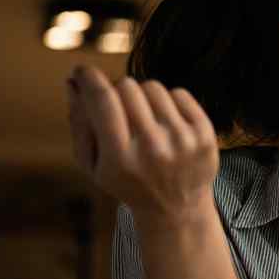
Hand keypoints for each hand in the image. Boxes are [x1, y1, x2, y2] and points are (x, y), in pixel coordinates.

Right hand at [66, 64, 219, 222]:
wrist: (177, 208)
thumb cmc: (127, 182)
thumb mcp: (93, 165)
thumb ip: (79, 124)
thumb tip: (74, 82)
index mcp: (120, 158)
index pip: (103, 100)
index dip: (89, 77)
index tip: (82, 70)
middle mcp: (154, 148)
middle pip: (126, 87)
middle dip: (115, 90)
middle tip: (116, 107)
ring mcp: (183, 140)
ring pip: (153, 87)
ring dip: (142, 96)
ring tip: (143, 119)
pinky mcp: (205, 134)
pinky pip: (179, 93)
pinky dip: (168, 101)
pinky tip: (165, 122)